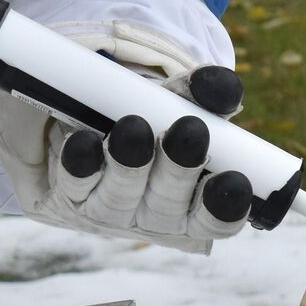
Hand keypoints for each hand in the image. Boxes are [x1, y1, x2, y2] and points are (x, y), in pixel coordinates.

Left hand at [0, 64, 252, 251]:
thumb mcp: (182, 104)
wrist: (93, 128)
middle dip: (177, 170)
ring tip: (133, 127)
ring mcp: (110, 211)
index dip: (228, 205)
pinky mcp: (70, 195)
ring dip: (128, 164)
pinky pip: (75, 182)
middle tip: (189, 131)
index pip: (219, 218)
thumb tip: (223, 87)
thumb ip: (205, 95)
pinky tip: (83, 141)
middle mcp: (155, 218)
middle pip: (169, 206)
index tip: (235, 178)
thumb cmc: (155, 120)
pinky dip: (81, 161)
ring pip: (120, 196)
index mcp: (196, 207)